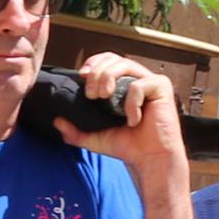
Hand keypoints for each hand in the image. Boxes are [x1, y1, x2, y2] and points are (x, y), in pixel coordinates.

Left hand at [66, 53, 186, 179]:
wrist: (149, 160)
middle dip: (97, 72)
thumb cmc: (128, 146)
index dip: (93, 63)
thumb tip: (56, 121)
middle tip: (91, 94)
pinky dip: (131, 103)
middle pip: (113, 58)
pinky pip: (139, 85)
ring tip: (104, 97)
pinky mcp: (161, 87)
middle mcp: (137, 79)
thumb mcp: (95, 138)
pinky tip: (133, 120)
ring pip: (125, 64)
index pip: (107, 60)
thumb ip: (75, 131)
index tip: (82, 76)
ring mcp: (150, 81)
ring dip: (108, 77)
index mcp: (123, 84)